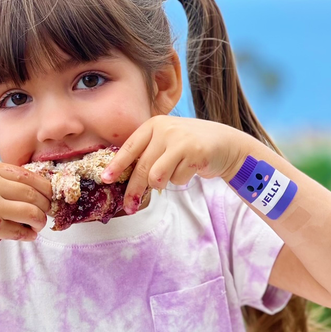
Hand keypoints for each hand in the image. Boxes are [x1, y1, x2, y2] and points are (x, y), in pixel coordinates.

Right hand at [0, 160, 51, 260]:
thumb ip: (4, 182)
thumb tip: (40, 191)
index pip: (30, 176)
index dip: (45, 189)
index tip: (49, 197)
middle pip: (34, 195)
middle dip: (45, 207)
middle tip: (45, 214)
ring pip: (32, 213)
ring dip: (40, 222)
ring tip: (37, 226)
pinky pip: (20, 231)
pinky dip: (29, 235)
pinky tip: (28, 236)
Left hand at [100, 115, 241, 213]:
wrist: (225, 144)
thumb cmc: (190, 146)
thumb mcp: (166, 141)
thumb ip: (148, 153)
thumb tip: (123, 177)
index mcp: (154, 124)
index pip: (130, 147)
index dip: (117, 165)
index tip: (106, 179)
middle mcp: (165, 129)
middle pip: (141, 168)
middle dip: (134, 190)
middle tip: (129, 207)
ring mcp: (180, 140)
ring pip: (157, 177)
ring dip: (163, 183)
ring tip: (175, 173)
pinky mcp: (194, 152)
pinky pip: (177, 179)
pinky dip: (182, 180)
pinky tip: (191, 168)